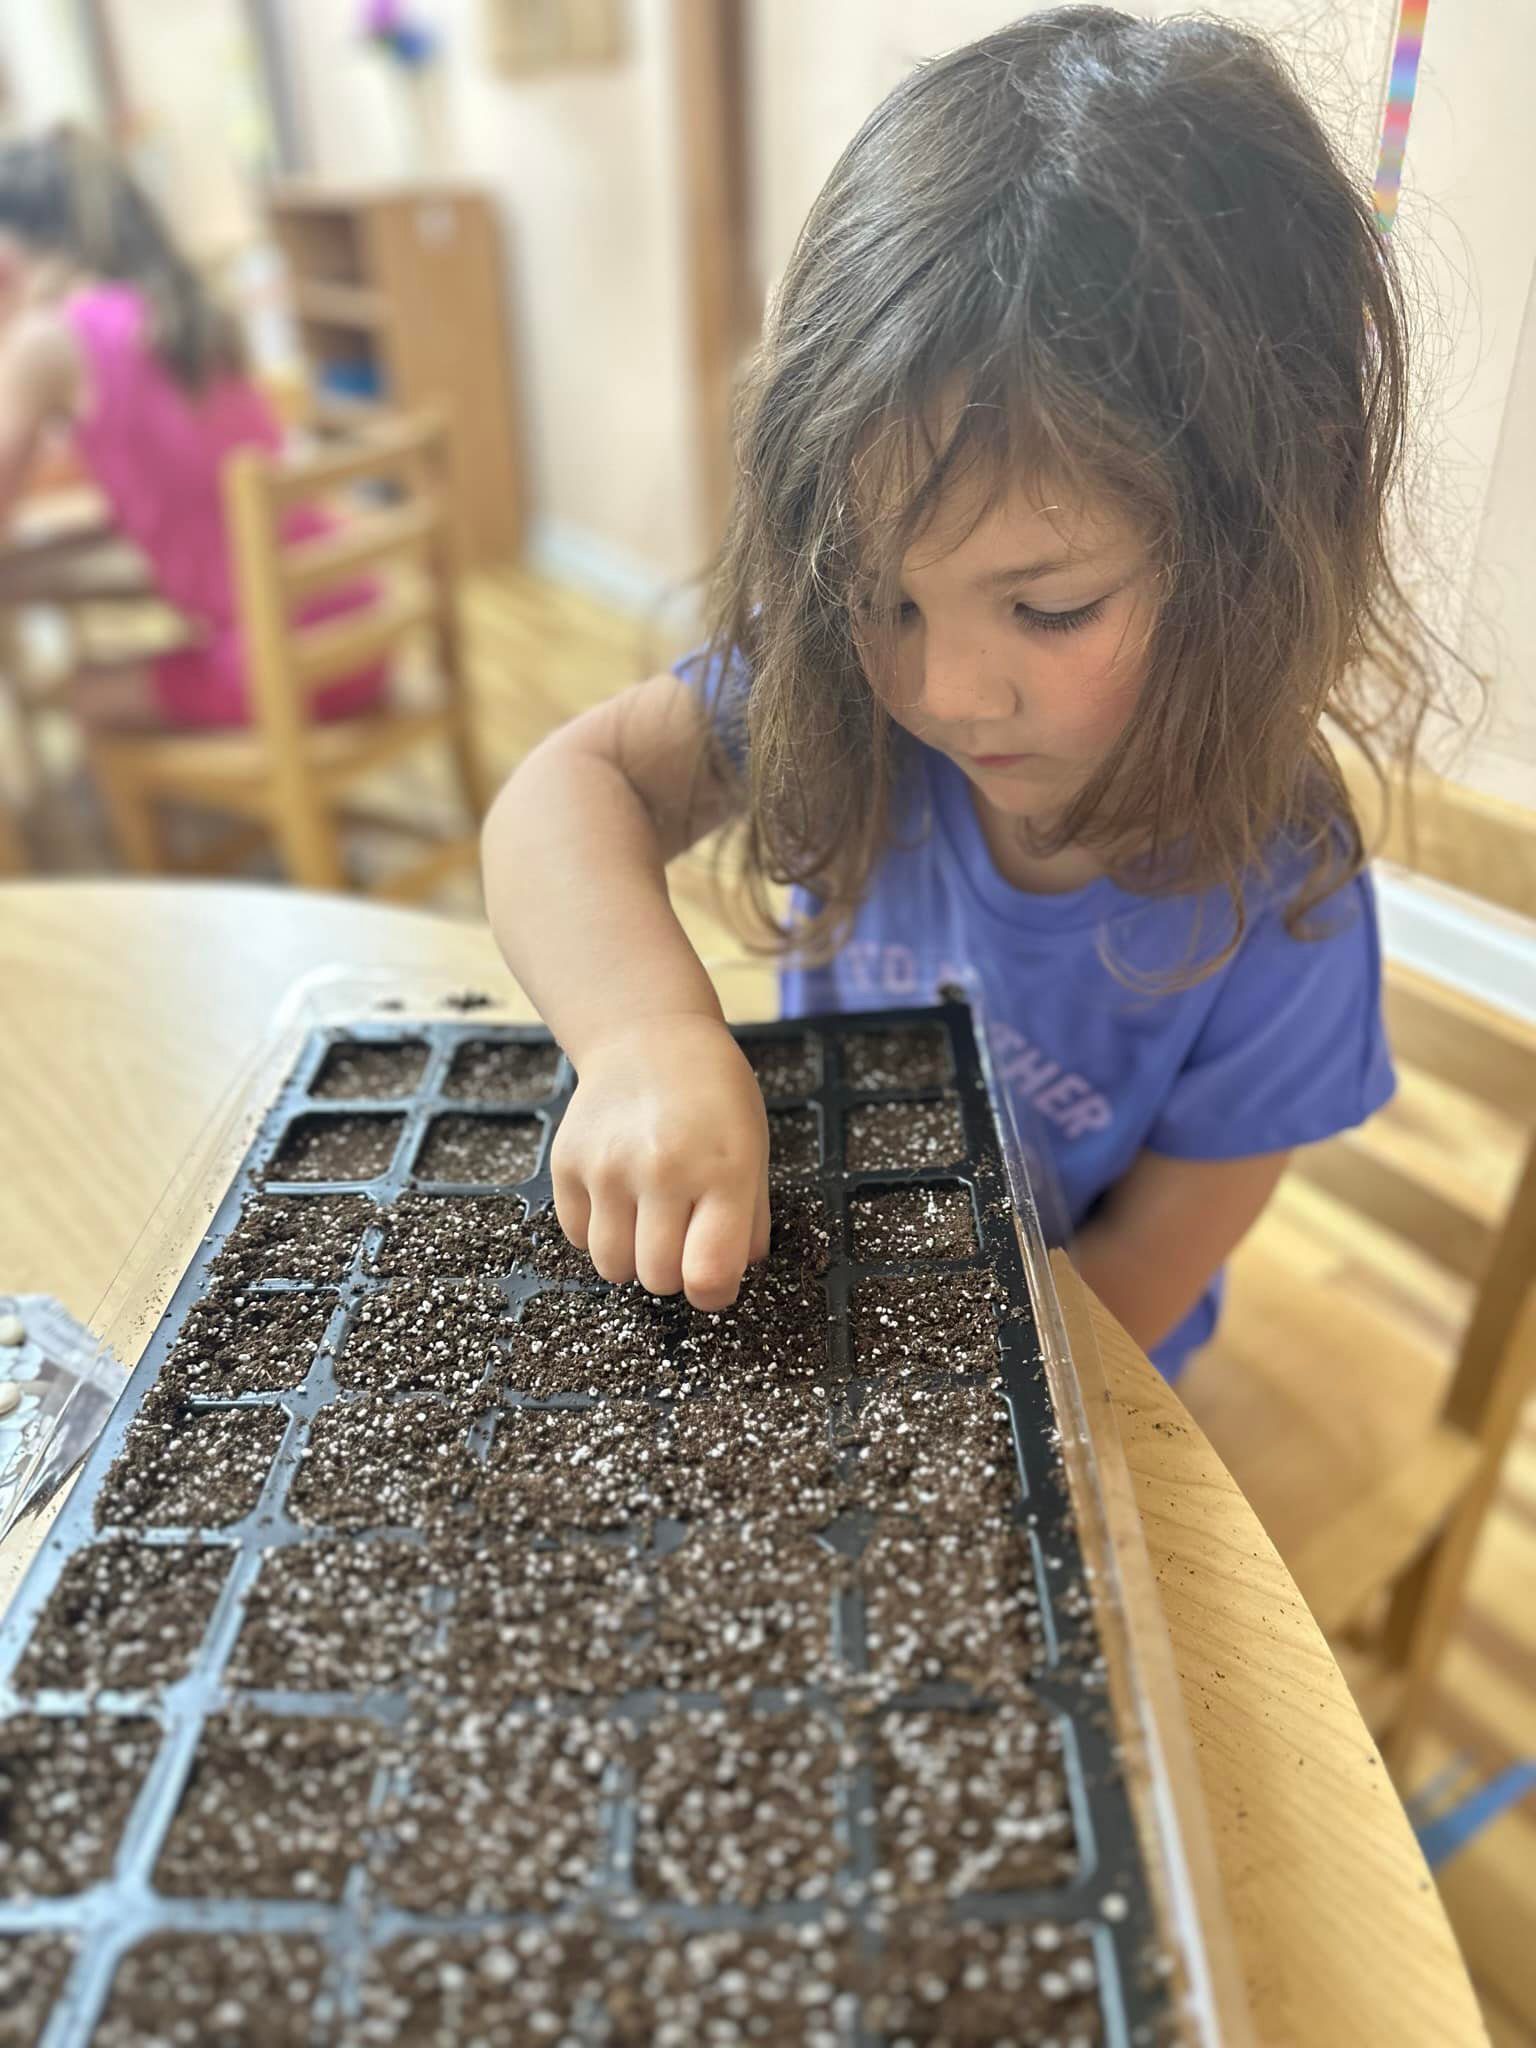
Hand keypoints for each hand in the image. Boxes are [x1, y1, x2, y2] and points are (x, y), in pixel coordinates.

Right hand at [551, 1014, 770, 1309]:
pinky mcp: (567, 1163)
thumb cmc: (713, 1098)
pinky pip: (578, 1236)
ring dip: (632, 1257)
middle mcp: (662, 1170)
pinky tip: (619, 1195)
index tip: (712, 1280)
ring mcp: (608, 1167)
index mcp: (723, 1171)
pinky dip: (599, 1231)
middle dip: (673, 1271)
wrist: (648, 1038)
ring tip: (648, 1219)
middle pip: (658, 1278)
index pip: (709, 1274)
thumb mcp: (753, 1150)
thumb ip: (748, 1221)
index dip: (713, 1293)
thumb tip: (724, 1280)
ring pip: (612, 1267)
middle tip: (681, 1236)